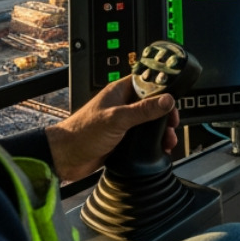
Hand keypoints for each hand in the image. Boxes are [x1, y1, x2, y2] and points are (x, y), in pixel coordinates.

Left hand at [43, 76, 177, 182]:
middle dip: (165, 114)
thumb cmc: (82, 133)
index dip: (162, 89)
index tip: (174, 98)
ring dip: (160, 131)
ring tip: (168, 140)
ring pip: (148, 122)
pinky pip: (142, 137)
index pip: (147, 82)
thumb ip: (143, 110)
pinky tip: (158, 149)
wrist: (65, 158)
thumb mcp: (117, 119)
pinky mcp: (121, 139)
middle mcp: (122, 105)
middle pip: (151, 104)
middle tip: (172, 124)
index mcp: (119, 92)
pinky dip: (152, 143)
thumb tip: (167, 100)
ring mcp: (122, 122)